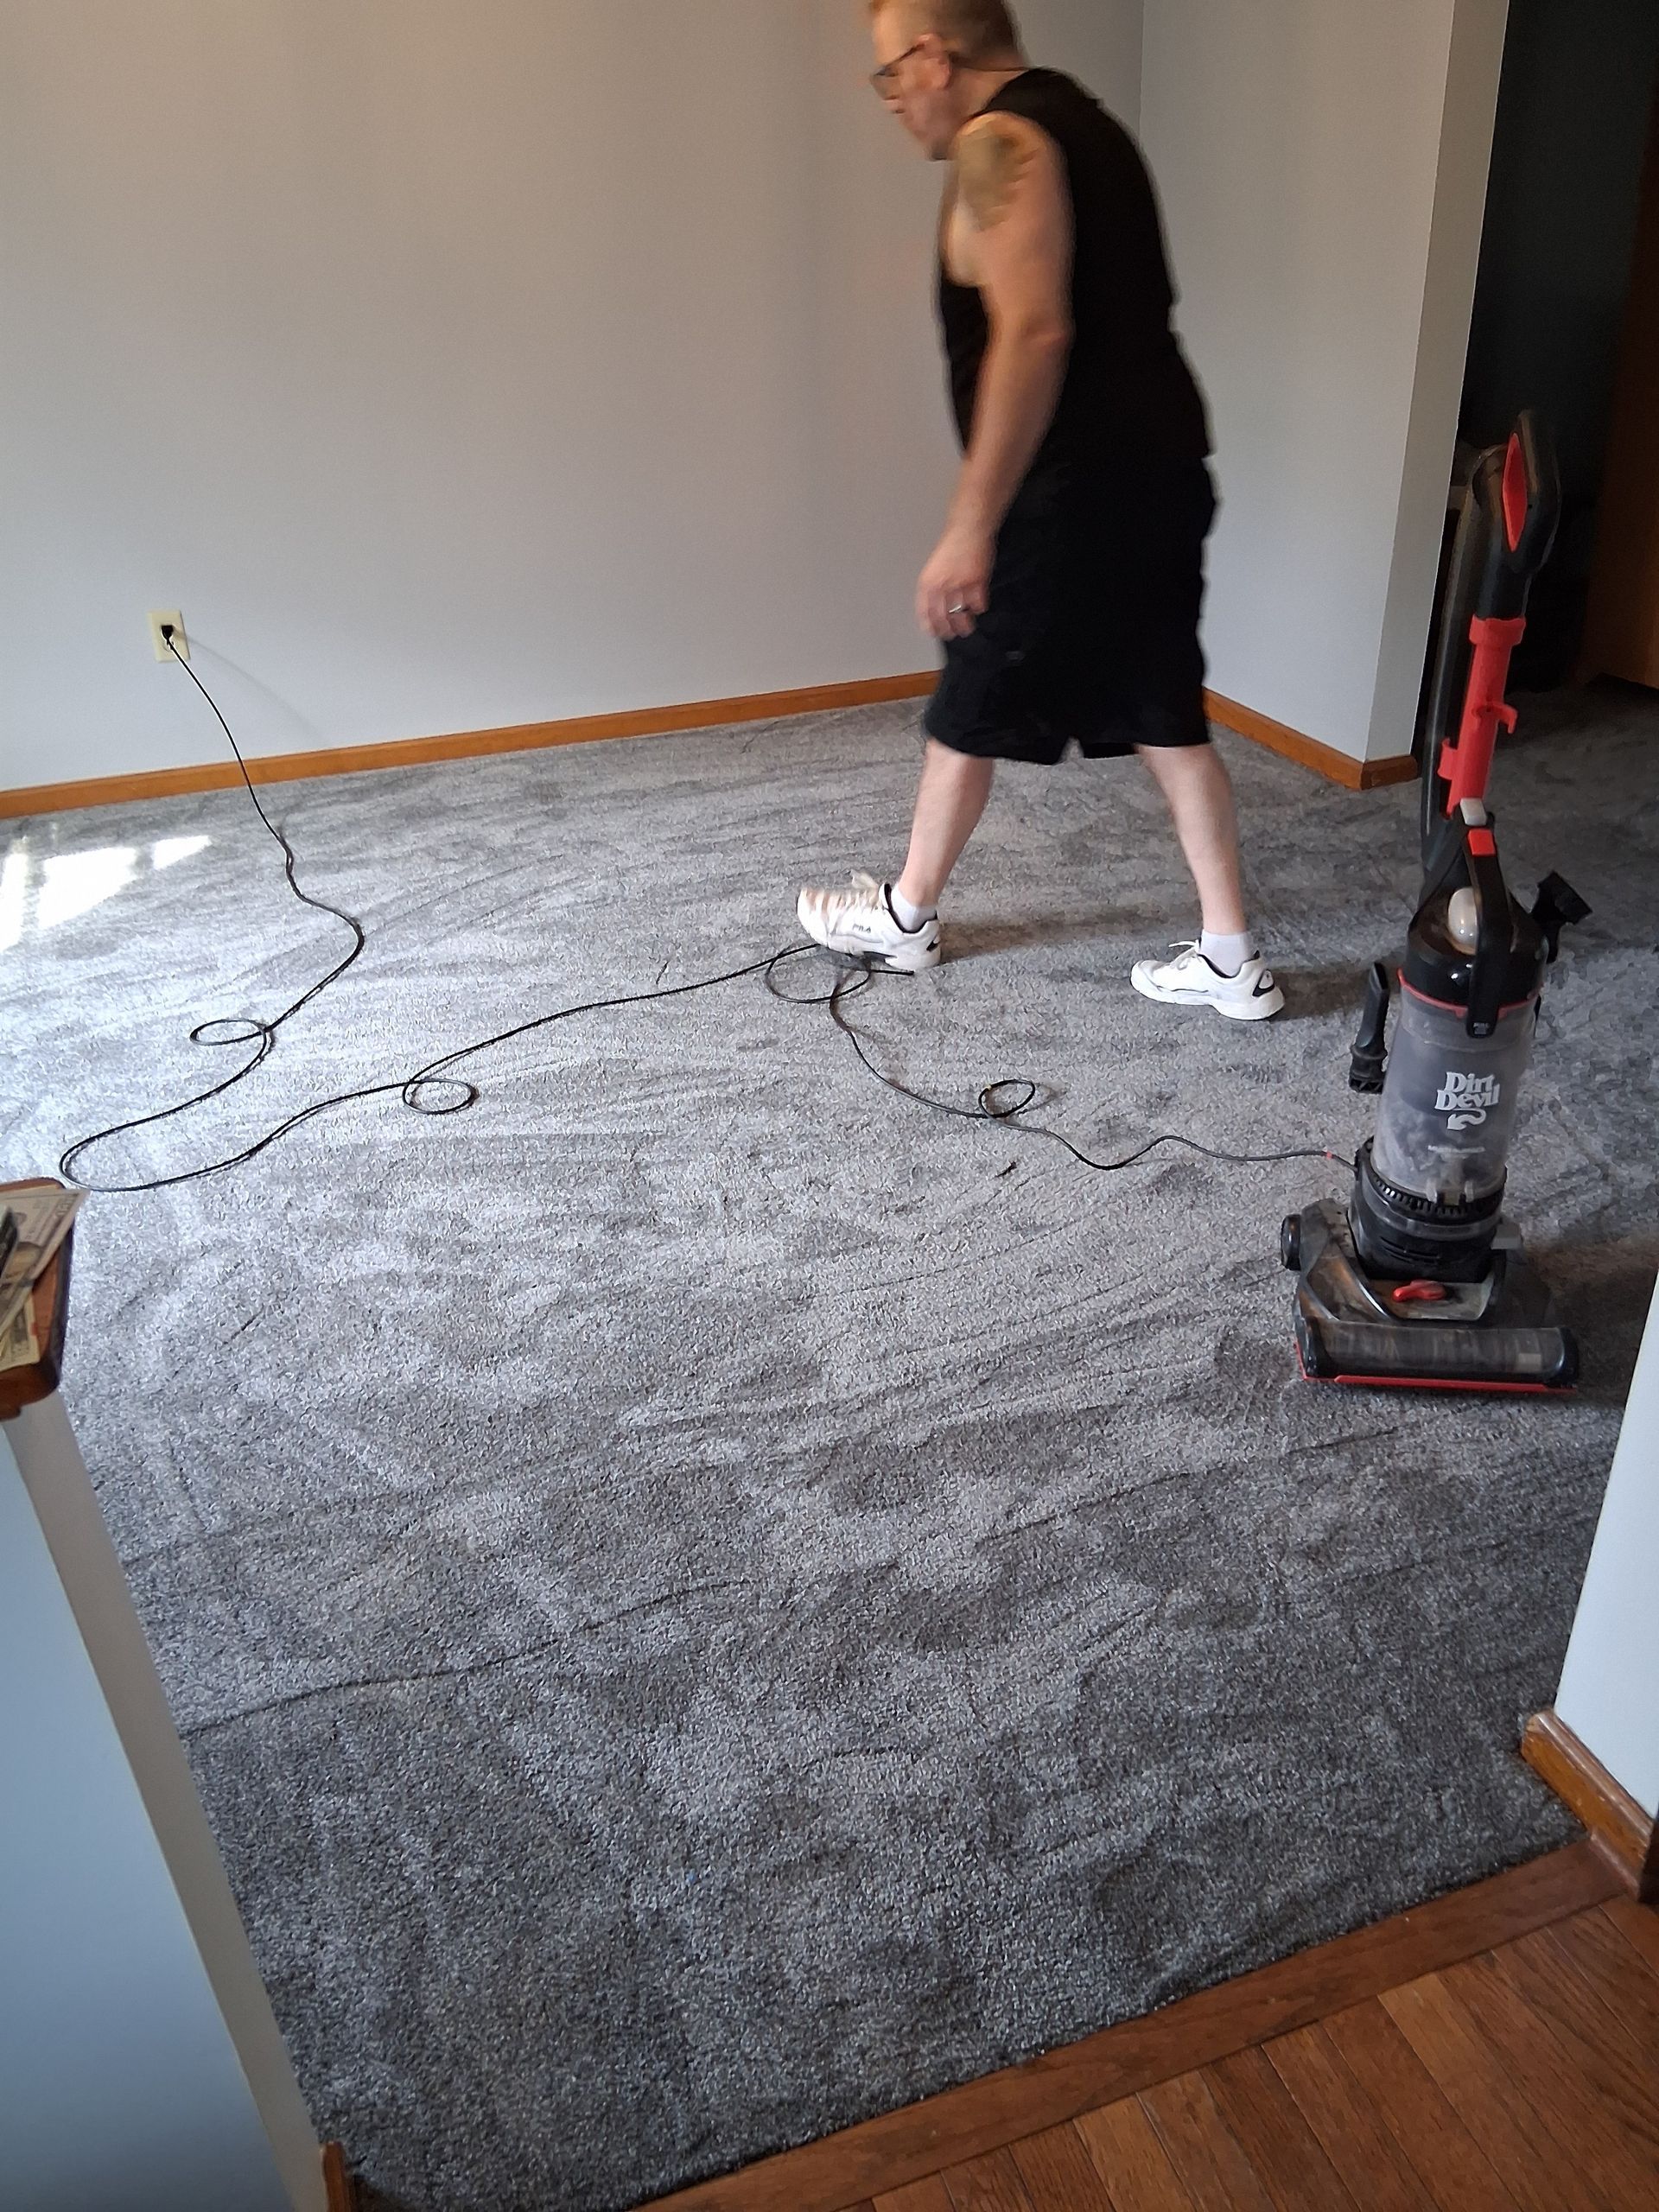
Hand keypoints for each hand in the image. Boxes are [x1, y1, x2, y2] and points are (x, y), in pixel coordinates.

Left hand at [916, 522, 992, 639]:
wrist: (968, 530)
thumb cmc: (952, 547)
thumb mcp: (934, 568)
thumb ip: (933, 588)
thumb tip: (934, 610)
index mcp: (928, 583)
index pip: (925, 612)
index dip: (930, 626)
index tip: (934, 633)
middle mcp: (941, 586)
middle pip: (942, 618)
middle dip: (947, 630)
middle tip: (952, 634)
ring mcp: (959, 585)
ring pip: (961, 615)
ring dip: (964, 625)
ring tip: (967, 628)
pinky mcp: (977, 583)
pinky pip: (978, 605)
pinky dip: (978, 608)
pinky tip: (978, 607)